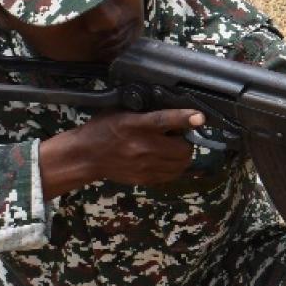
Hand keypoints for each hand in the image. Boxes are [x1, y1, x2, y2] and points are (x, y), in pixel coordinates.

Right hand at [39, 108, 204, 197]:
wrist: (85, 157)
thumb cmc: (103, 129)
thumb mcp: (121, 111)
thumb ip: (145, 111)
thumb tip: (173, 107)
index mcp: (134, 125)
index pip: (163, 121)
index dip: (184, 118)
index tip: (200, 117)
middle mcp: (142, 146)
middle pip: (181, 147)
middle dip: (186, 140)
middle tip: (178, 136)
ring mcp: (144, 165)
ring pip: (181, 163)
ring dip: (183, 154)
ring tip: (172, 147)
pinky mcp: (145, 178)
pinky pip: (172, 174)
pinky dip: (175, 166)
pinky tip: (166, 159)